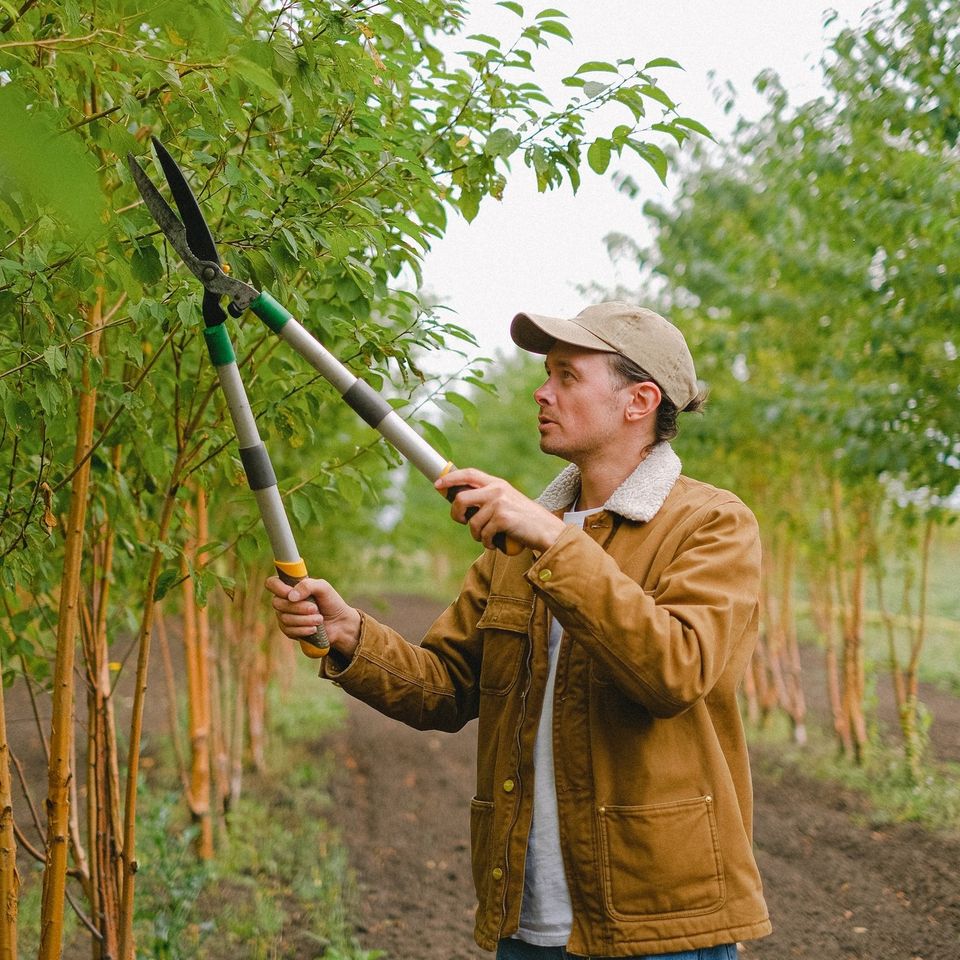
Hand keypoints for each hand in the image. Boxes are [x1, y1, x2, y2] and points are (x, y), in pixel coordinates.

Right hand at [264, 576, 361, 659]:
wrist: (340, 623)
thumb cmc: (331, 602)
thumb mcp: (323, 588)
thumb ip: (308, 585)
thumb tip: (291, 596)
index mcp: (291, 587)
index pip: (272, 583)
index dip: (278, 588)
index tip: (290, 593)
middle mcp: (285, 601)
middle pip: (277, 603)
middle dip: (298, 607)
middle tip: (315, 608)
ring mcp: (285, 616)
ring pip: (284, 618)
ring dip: (305, 619)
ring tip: (319, 619)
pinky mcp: (289, 631)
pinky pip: (289, 630)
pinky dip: (303, 629)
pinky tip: (314, 629)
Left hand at [435, 468, 565, 552]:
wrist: (547, 530)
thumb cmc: (524, 520)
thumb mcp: (507, 501)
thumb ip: (487, 498)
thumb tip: (459, 503)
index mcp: (497, 483)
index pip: (468, 473)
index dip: (450, 479)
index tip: (438, 485)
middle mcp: (497, 490)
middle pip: (461, 498)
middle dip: (456, 514)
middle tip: (461, 522)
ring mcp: (500, 503)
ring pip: (472, 522)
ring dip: (477, 535)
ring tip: (487, 537)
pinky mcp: (503, 518)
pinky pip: (483, 534)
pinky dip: (487, 543)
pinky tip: (495, 543)